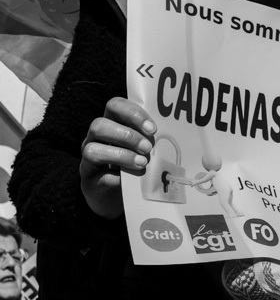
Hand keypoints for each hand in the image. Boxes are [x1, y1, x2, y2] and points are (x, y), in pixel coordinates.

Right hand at [80, 97, 155, 219]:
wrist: (120, 193)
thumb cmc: (137, 161)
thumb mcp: (144, 146)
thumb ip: (150, 137)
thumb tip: (171, 135)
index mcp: (112, 122)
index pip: (115, 105)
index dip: (133, 114)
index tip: (152, 129)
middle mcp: (95, 137)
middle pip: (99, 125)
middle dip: (127, 136)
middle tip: (147, 148)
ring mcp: (88, 158)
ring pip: (93, 149)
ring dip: (121, 155)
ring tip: (142, 163)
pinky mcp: (88, 179)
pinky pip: (97, 175)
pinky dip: (114, 177)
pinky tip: (127, 179)